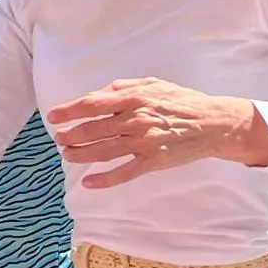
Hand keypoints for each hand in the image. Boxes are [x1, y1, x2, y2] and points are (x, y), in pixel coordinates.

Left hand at [45, 78, 267, 188]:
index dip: (69, 111)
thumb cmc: (180, 101)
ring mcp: (143, 142)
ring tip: (68, 155)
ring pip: (103, 151)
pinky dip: (104, 180)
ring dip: (81, 155)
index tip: (53, 117)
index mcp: (132, 98)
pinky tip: (89, 183)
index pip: (92, 104)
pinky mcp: (153, 161)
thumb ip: (122, 88)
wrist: (213, 122)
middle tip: (59, 139)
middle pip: (93, 130)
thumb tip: (96, 95)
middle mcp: (135, 120)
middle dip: (71, 135)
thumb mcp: (151, 84)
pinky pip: (124, 173)